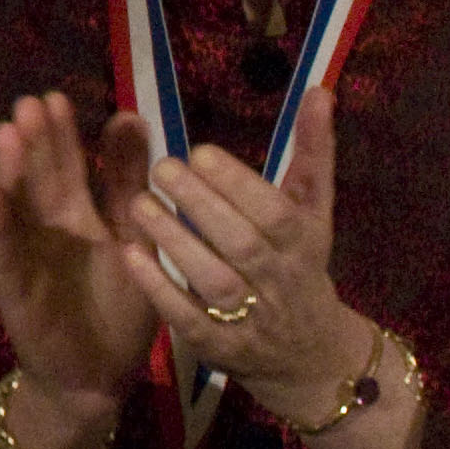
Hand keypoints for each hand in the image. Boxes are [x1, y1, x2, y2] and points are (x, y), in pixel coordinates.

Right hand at [0, 91, 157, 444]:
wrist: (98, 376)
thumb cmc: (118, 309)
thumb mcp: (133, 238)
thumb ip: (127, 182)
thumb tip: (130, 117)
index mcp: (76, 216)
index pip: (66, 165)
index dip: (61, 134)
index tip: (58, 98)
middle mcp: (46, 227)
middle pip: (37, 176)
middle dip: (33, 141)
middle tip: (29, 103)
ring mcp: (26, 253)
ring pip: (15, 204)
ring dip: (9, 170)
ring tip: (8, 134)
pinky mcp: (14, 283)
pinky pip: (4, 249)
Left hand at [125, 88, 376, 419]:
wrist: (312, 358)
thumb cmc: (302, 267)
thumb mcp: (313, 212)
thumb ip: (312, 152)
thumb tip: (320, 90)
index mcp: (303, 247)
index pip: (276, 215)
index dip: (240, 185)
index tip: (200, 151)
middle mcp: (278, 283)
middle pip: (242, 245)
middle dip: (202, 205)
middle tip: (162, 167)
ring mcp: (248, 319)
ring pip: (212, 281)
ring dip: (175, 242)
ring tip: (138, 202)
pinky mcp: (217, 347)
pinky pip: (185, 319)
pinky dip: (158, 288)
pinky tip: (129, 253)